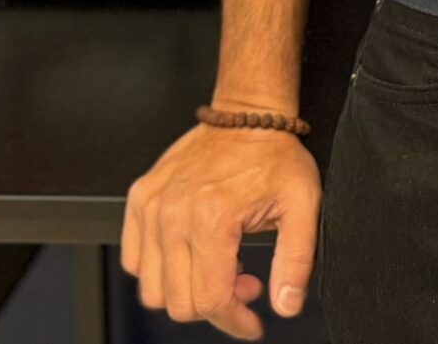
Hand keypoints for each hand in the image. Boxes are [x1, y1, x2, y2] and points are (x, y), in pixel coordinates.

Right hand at [121, 121, 322, 337]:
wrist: (248, 116)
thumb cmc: (275, 156)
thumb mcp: (303, 206)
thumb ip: (295, 261)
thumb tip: (286, 305)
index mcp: (213, 218)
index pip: (209, 301)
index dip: (234, 321)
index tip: (252, 321)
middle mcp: (173, 214)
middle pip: (179, 302)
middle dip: (216, 305)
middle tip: (244, 283)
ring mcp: (151, 207)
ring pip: (152, 288)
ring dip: (186, 290)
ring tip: (219, 267)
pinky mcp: (140, 199)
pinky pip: (133, 259)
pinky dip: (159, 269)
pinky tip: (192, 254)